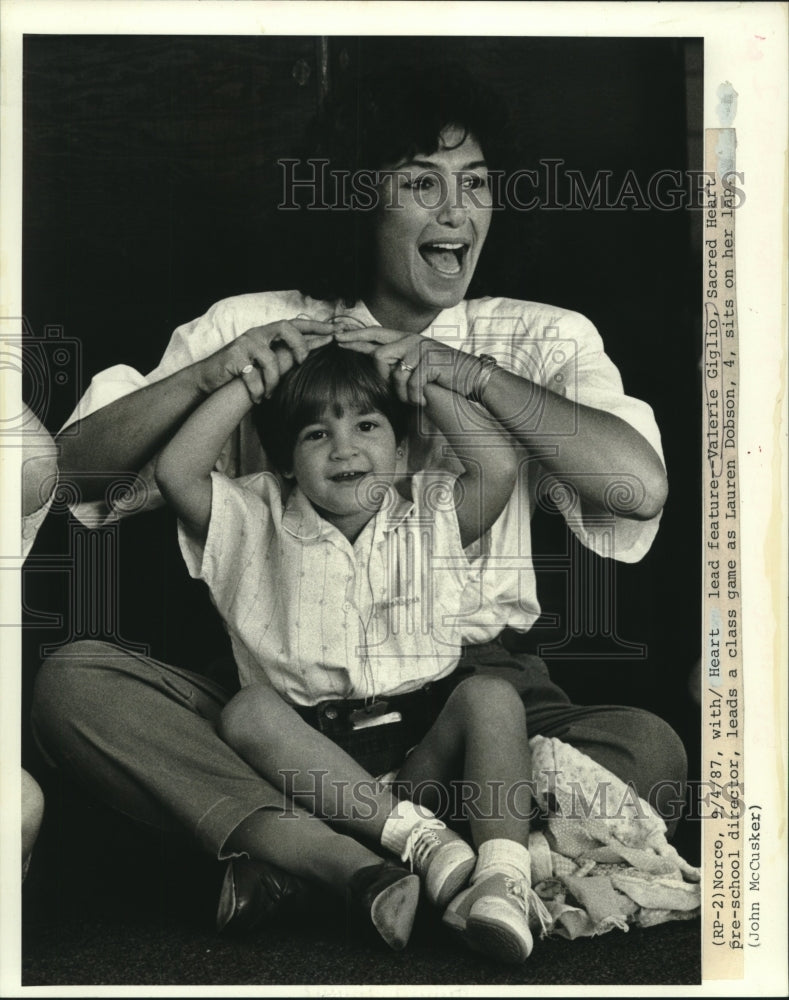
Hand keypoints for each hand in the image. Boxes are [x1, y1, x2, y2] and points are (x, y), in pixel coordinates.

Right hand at [195, 319, 334, 400]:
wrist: (211, 377)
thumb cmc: (243, 372)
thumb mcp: (266, 362)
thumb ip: (284, 356)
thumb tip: (309, 356)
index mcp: (268, 334)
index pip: (295, 323)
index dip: (314, 326)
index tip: (333, 331)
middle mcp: (257, 334)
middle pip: (284, 327)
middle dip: (298, 344)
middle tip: (303, 362)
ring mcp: (245, 343)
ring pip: (270, 358)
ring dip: (273, 380)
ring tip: (269, 393)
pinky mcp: (234, 357)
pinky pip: (252, 375)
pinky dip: (257, 390)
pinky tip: (257, 398)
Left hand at [335, 326, 472, 404]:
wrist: (469, 377)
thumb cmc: (440, 376)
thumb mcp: (415, 366)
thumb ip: (396, 363)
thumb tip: (374, 363)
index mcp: (405, 339)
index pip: (374, 334)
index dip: (355, 336)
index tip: (336, 337)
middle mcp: (411, 340)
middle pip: (378, 354)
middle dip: (381, 376)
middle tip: (396, 388)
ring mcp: (421, 348)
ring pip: (394, 373)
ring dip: (402, 393)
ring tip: (414, 398)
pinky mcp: (430, 360)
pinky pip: (410, 383)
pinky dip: (415, 397)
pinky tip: (423, 399)